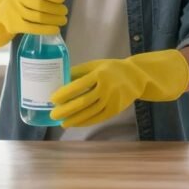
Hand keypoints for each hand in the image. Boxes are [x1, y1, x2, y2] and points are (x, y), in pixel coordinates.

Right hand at [0, 0, 73, 49]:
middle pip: (39, 4)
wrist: (0, 12)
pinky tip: (55, 29)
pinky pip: (33, 28)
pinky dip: (46, 29)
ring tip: (63, 19)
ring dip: (54, 19)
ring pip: (38, 17)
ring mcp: (14, 12)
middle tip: (64, 11)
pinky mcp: (15, 25)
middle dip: (55, 8)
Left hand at [49, 49, 188, 127]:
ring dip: (74, 119)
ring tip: (62, 123)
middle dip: (66, 110)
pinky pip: (98, 118)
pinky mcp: (115, 110)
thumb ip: (77, 72)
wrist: (135, 76)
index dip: (65, 93)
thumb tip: (58, 82)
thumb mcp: (94, 65)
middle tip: (53, 114)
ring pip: (90, 113)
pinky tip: (75, 124)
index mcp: (99, 74)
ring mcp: (112, 100)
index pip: (79, 85)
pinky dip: (85, 122)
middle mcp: (106, 88)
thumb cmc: (110, 69)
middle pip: (83, 102)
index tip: (53, 99)